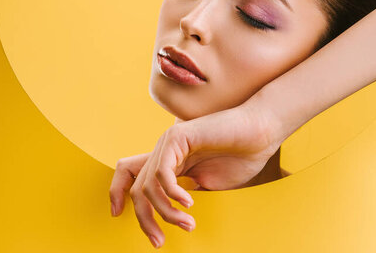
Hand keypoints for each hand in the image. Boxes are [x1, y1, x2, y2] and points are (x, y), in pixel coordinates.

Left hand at [110, 96, 280, 247]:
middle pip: (135, 187)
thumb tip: (170, 217)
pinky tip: (189, 203)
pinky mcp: (178, 137)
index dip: (117, 192)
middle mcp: (164, 150)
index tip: (117, 215)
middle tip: (159, 242)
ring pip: (148, 185)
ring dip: (165, 212)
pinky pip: (162, 173)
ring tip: (187, 223)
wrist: (259, 133)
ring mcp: (169, 142)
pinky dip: (172, 194)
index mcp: (170, 160)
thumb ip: (184, 196)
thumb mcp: (207, 184)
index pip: (129, 172)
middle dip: (144, 219)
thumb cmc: (240, 157)